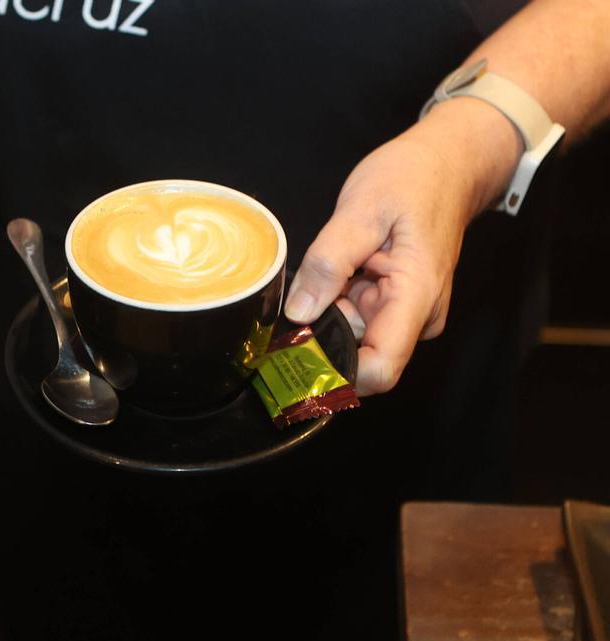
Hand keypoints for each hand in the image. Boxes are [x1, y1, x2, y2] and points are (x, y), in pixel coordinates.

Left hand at [283, 100, 517, 395]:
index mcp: (416, 297)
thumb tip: (299, 313)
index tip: (298, 349)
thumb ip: (328, 262)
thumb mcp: (361, 210)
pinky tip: (344, 267)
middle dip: (324, 329)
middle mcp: (417, 316)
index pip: (380, 369)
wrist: (448, 162)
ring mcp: (408, 312)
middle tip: (313, 281)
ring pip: (352, 335)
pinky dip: (339, 298)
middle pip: (357, 354)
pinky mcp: (396, 303)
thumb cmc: (412, 178)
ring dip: (330, 309)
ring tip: (336, 263)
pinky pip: (357, 316)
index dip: (336, 372)